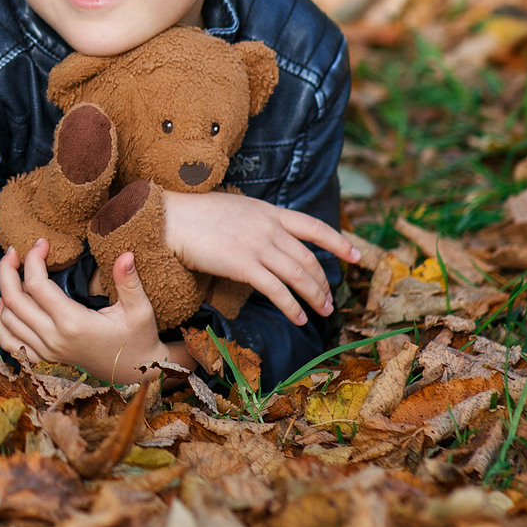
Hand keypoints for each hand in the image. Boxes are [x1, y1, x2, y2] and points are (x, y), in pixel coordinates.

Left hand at [0, 241, 187, 384]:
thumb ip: (129, 282)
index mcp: (73, 323)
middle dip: (8, 269)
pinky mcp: (43, 359)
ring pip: (6, 319)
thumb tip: (125, 253)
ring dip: (3, 291)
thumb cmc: (139, 338)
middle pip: (13, 300)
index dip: (33, 258)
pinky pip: (8, 342)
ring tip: (13, 270)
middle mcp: (53, 339)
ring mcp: (45, 352)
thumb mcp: (140, 310)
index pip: (36, 285)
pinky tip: (3, 305)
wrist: (136, 372)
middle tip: (15, 251)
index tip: (42, 242)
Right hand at [162, 190, 360, 325]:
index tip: (355, 256)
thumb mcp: (236, 208)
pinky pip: (276, 290)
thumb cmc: (196, 214)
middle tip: (330, 300)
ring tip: (322, 312)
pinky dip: (292, 306)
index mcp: (269, 212)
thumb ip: (257, 221)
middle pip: (308, 259)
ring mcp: (257, 246)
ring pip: (298, 276)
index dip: (338, 242)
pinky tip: (298, 318)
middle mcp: (269, 228)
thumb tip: (269, 237)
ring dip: (314, 296)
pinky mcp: (243, 265)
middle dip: (324, 282)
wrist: (171, 219)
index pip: (313, 227)